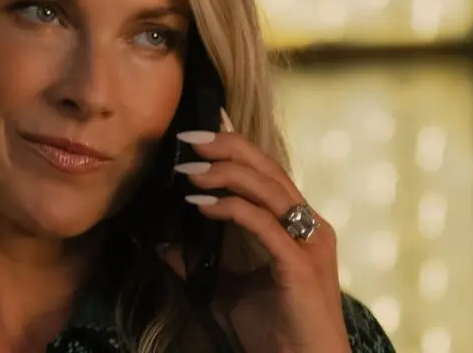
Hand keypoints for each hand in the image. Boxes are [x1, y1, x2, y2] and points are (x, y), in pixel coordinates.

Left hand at [159, 108, 349, 352]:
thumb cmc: (274, 332)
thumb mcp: (227, 290)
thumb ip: (200, 263)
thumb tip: (163, 243)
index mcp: (299, 225)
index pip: (267, 172)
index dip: (232, 149)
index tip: (194, 139)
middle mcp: (310, 226)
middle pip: (269, 169)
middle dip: (226, 148)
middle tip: (188, 140)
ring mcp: (309, 243)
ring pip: (268, 189)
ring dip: (224, 174)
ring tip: (187, 171)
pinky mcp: (300, 266)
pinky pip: (263, 224)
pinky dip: (231, 208)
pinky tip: (201, 205)